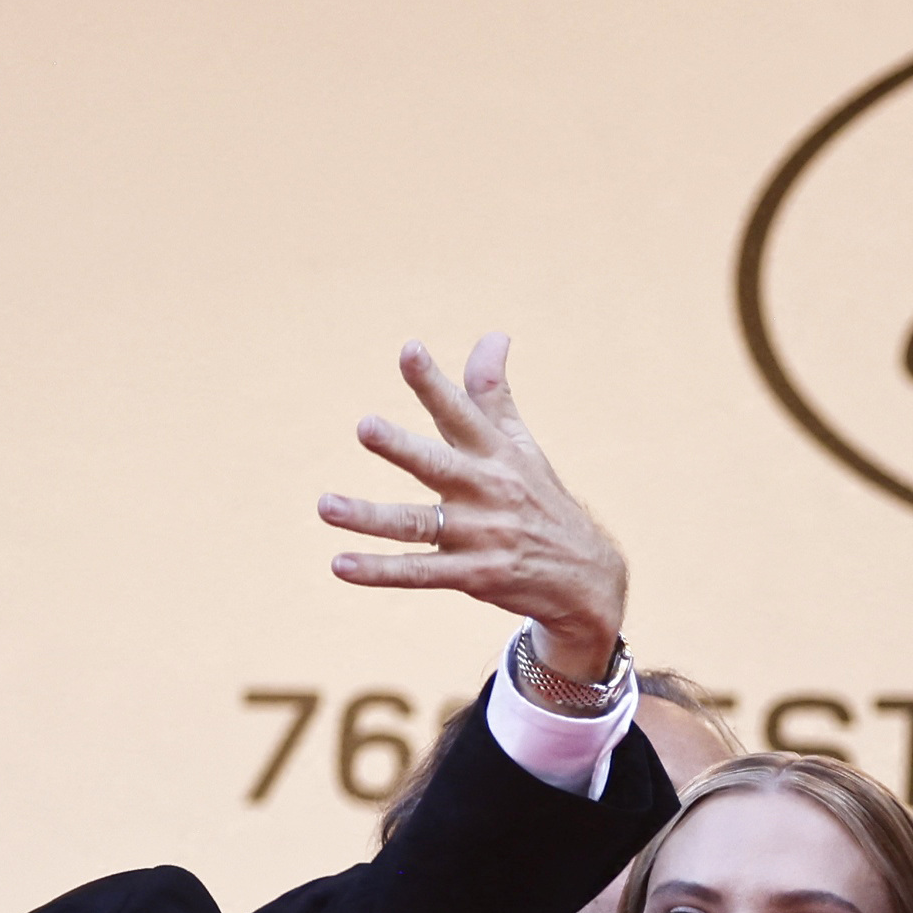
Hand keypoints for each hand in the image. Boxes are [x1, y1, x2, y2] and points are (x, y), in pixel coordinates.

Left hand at [317, 334, 630, 687]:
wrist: (586, 577)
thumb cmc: (541, 501)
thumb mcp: (521, 445)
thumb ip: (493, 394)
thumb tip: (493, 334)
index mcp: (496, 453)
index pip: (461, 411)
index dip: (434, 383)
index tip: (409, 350)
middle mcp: (487, 490)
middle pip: (437, 465)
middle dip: (401, 447)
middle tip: (364, 426)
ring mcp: (480, 535)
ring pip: (417, 523)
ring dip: (370, 516)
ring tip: (326, 505)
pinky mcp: (474, 576)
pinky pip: (419, 574)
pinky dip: (380, 571)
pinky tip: (341, 564)